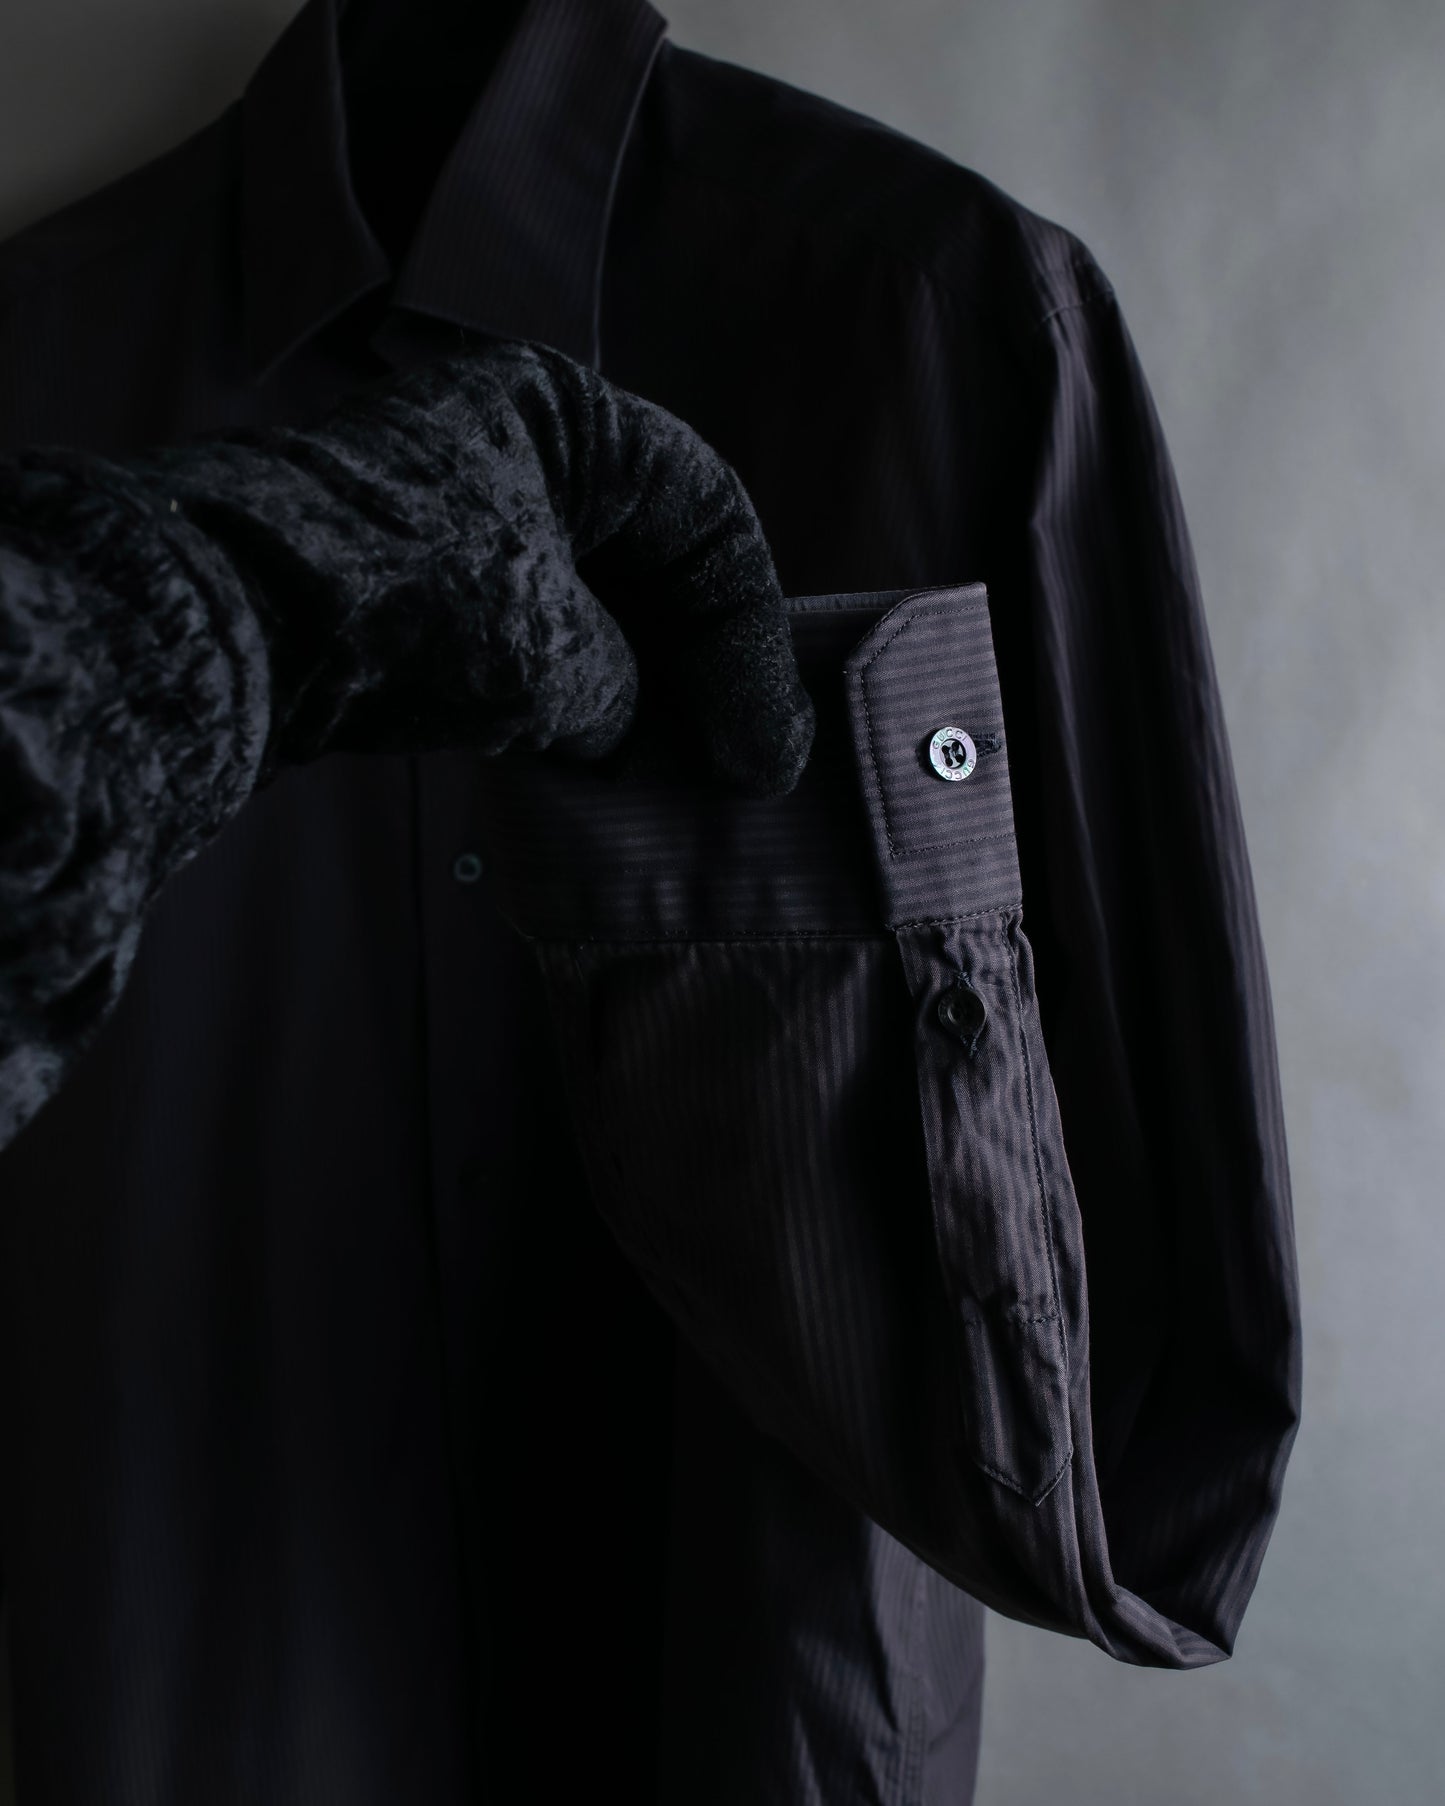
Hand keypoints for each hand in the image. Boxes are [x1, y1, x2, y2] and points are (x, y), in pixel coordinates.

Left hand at [150, 339, 816, 796]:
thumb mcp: (558, 649)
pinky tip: (603, 766)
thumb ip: (626, 686)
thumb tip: (636, 729)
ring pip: (593, 604)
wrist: (218, 635)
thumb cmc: (409, 604)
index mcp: (562, 412)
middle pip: (652, 559)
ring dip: (643, 694)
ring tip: (679, 785)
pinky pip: (531, 636)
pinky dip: (575, 699)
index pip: (707, 511)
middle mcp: (513, 447)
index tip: (764, 745)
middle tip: (739, 774)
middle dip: (701, 669)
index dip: (750, 634)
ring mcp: (460, 515)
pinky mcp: (414, 587)